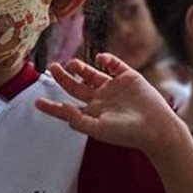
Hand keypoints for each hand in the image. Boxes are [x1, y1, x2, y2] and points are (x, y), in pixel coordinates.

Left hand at [38, 53, 181, 153]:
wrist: (156, 127)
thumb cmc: (128, 133)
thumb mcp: (99, 129)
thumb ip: (78, 120)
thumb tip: (63, 107)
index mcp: (93, 113)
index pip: (67, 109)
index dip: (52, 106)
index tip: (36, 102)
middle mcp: (101, 100)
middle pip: (76, 87)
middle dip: (63, 78)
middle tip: (52, 67)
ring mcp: (114, 87)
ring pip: (92, 74)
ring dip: (80, 67)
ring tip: (71, 64)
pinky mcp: (128, 78)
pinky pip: (114, 65)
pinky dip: (106, 59)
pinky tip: (100, 59)